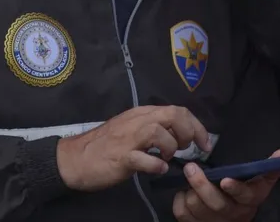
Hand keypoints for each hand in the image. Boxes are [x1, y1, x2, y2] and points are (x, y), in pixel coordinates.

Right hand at [56, 106, 209, 191]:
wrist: (74, 158)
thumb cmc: (105, 145)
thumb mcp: (132, 129)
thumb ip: (154, 128)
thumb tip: (179, 135)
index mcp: (142, 113)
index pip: (179, 110)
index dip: (197, 126)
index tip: (205, 143)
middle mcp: (138, 121)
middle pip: (174, 115)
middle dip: (188, 133)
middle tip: (185, 148)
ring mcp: (128, 138)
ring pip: (161, 133)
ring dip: (171, 148)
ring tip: (166, 158)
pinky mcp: (121, 156)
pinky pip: (145, 159)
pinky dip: (156, 165)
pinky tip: (157, 169)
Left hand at [172, 149, 279, 221]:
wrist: (234, 220)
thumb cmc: (246, 193)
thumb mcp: (261, 181)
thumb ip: (271, 168)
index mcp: (250, 200)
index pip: (244, 196)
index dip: (235, 189)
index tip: (225, 179)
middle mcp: (233, 214)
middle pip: (216, 204)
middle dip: (202, 185)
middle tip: (191, 167)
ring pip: (197, 207)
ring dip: (190, 191)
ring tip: (190, 177)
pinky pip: (182, 214)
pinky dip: (180, 200)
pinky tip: (184, 192)